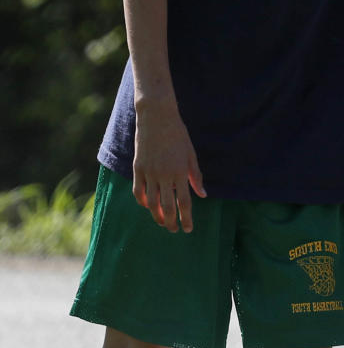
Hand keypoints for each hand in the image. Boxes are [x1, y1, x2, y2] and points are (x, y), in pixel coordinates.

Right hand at [132, 98, 205, 232]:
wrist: (156, 117)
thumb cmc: (178, 135)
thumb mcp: (191, 154)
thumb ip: (195, 176)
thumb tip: (203, 194)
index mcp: (179, 172)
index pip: (184, 202)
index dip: (186, 218)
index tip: (188, 229)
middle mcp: (163, 175)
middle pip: (167, 206)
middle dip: (171, 222)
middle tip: (175, 230)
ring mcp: (149, 172)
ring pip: (151, 202)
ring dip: (157, 215)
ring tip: (162, 222)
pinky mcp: (137, 168)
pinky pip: (138, 191)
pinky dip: (142, 201)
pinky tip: (148, 206)